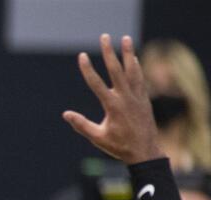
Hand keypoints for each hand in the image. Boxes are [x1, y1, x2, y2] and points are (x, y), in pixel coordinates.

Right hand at [62, 34, 164, 164]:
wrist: (145, 151)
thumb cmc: (119, 146)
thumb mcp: (97, 138)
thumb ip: (81, 125)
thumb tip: (66, 114)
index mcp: (112, 106)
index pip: (96, 84)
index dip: (88, 69)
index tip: (82, 56)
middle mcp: (126, 97)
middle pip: (116, 70)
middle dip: (109, 52)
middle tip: (104, 37)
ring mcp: (137, 96)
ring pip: (132, 70)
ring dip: (128, 53)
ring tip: (125, 38)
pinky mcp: (144, 99)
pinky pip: (140, 78)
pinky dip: (136, 66)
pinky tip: (134, 58)